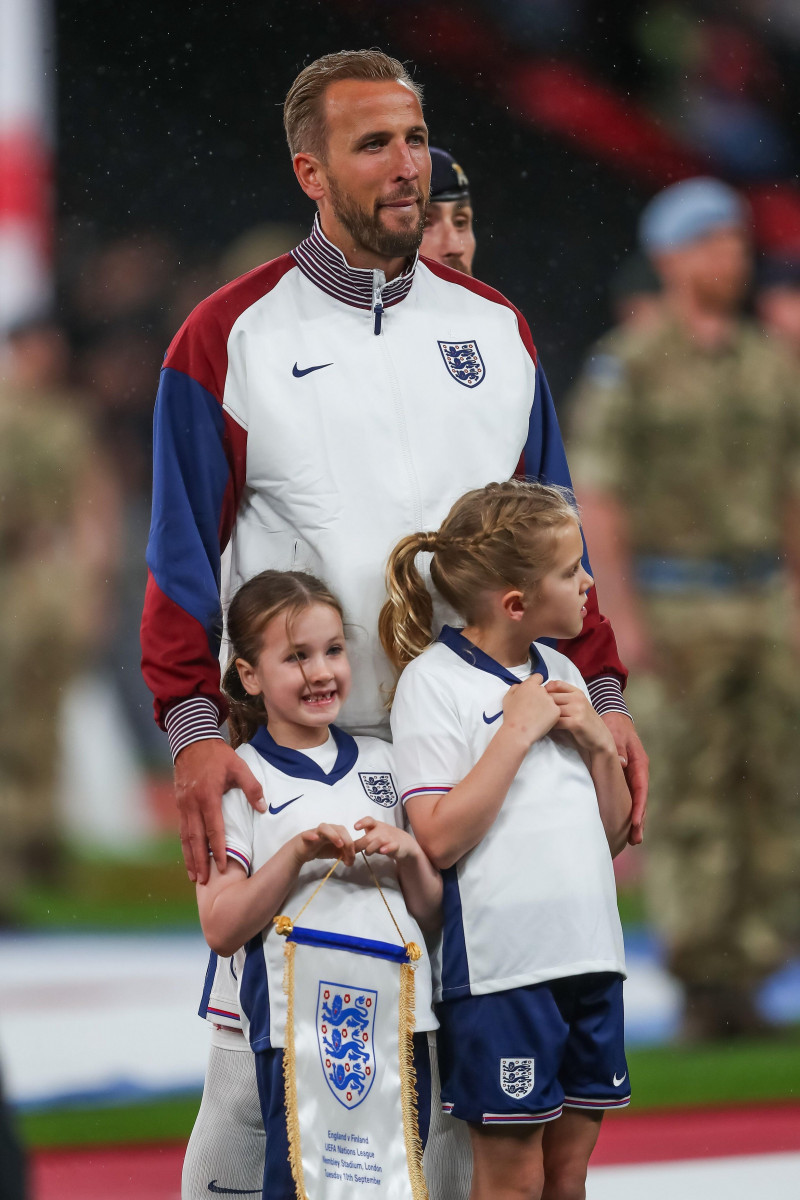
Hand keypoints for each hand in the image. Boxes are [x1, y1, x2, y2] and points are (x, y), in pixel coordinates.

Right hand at [174, 739, 264, 883]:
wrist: (192, 741)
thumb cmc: (218, 755)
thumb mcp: (239, 767)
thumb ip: (252, 788)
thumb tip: (263, 808)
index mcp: (208, 796)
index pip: (214, 828)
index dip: (218, 849)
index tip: (222, 866)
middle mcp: (193, 804)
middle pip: (196, 838)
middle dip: (200, 861)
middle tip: (203, 882)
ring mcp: (184, 805)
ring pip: (186, 837)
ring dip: (190, 858)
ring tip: (194, 877)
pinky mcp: (180, 804)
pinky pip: (182, 829)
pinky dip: (185, 846)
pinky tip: (189, 857)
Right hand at [297, 823, 355, 866]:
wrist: (302, 850)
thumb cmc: (320, 848)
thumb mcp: (336, 852)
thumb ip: (345, 855)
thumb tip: (352, 861)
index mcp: (335, 832)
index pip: (347, 834)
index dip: (352, 845)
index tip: (352, 858)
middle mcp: (327, 829)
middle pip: (339, 829)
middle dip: (347, 841)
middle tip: (349, 854)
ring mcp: (316, 832)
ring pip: (325, 828)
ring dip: (333, 835)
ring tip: (339, 845)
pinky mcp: (305, 837)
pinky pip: (307, 834)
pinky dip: (311, 835)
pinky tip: (316, 839)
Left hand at [353, 815, 415, 860]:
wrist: (404, 843)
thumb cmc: (385, 838)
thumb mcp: (374, 835)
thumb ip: (363, 839)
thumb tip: (349, 848)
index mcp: (376, 825)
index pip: (369, 820)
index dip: (362, 823)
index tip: (355, 827)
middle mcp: (382, 830)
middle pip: (369, 837)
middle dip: (360, 845)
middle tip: (353, 853)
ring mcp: (390, 837)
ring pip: (378, 841)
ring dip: (371, 848)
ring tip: (368, 853)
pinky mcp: (396, 846)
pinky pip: (392, 846)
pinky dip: (387, 848)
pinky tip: (382, 851)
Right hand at [501, 673, 559, 745]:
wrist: (519, 731)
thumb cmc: (512, 716)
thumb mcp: (507, 698)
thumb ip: (515, 688)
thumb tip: (520, 686)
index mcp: (530, 685)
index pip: (538, 677)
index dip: (536, 683)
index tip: (534, 691)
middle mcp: (542, 690)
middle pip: (544, 690)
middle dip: (540, 697)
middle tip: (533, 708)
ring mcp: (550, 700)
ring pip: (550, 701)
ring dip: (546, 706)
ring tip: (537, 717)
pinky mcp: (556, 711)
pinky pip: (555, 711)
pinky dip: (551, 715)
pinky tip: (542, 721)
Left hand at [544, 681, 614, 755]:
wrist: (599, 737)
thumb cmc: (585, 721)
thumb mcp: (578, 704)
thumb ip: (565, 697)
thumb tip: (543, 691)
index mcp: (577, 692)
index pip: (556, 684)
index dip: (545, 690)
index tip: (539, 698)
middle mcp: (578, 699)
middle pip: (552, 696)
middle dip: (542, 705)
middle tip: (536, 712)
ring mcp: (578, 710)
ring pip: (553, 709)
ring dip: (546, 716)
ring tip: (541, 720)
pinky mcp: (576, 723)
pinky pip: (557, 722)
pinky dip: (551, 725)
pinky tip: (550, 727)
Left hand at [601, 712, 647, 844]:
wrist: (614, 716)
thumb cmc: (614, 725)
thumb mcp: (616, 735)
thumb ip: (619, 749)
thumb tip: (622, 764)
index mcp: (639, 763)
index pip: (640, 788)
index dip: (638, 806)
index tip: (635, 822)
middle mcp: (638, 772)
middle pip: (641, 800)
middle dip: (640, 820)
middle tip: (636, 839)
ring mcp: (632, 775)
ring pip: (635, 800)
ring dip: (635, 819)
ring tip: (633, 839)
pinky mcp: (625, 776)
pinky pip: (628, 795)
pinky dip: (628, 809)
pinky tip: (625, 824)